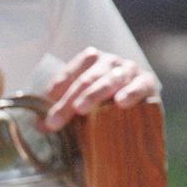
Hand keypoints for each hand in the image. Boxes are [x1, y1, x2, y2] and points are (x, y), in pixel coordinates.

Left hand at [43, 48, 160, 129]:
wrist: (142, 109)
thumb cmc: (105, 106)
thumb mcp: (81, 106)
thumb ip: (62, 111)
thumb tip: (39, 126)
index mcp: (91, 61)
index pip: (70, 72)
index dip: (56, 89)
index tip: (45, 112)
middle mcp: (109, 61)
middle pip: (85, 80)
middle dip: (68, 101)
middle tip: (55, 121)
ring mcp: (129, 69)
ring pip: (108, 80)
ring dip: (93, 94)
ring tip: (81, 108)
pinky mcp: (147, 82)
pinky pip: (139, 86)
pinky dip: (130, 93)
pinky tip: (121, 102)